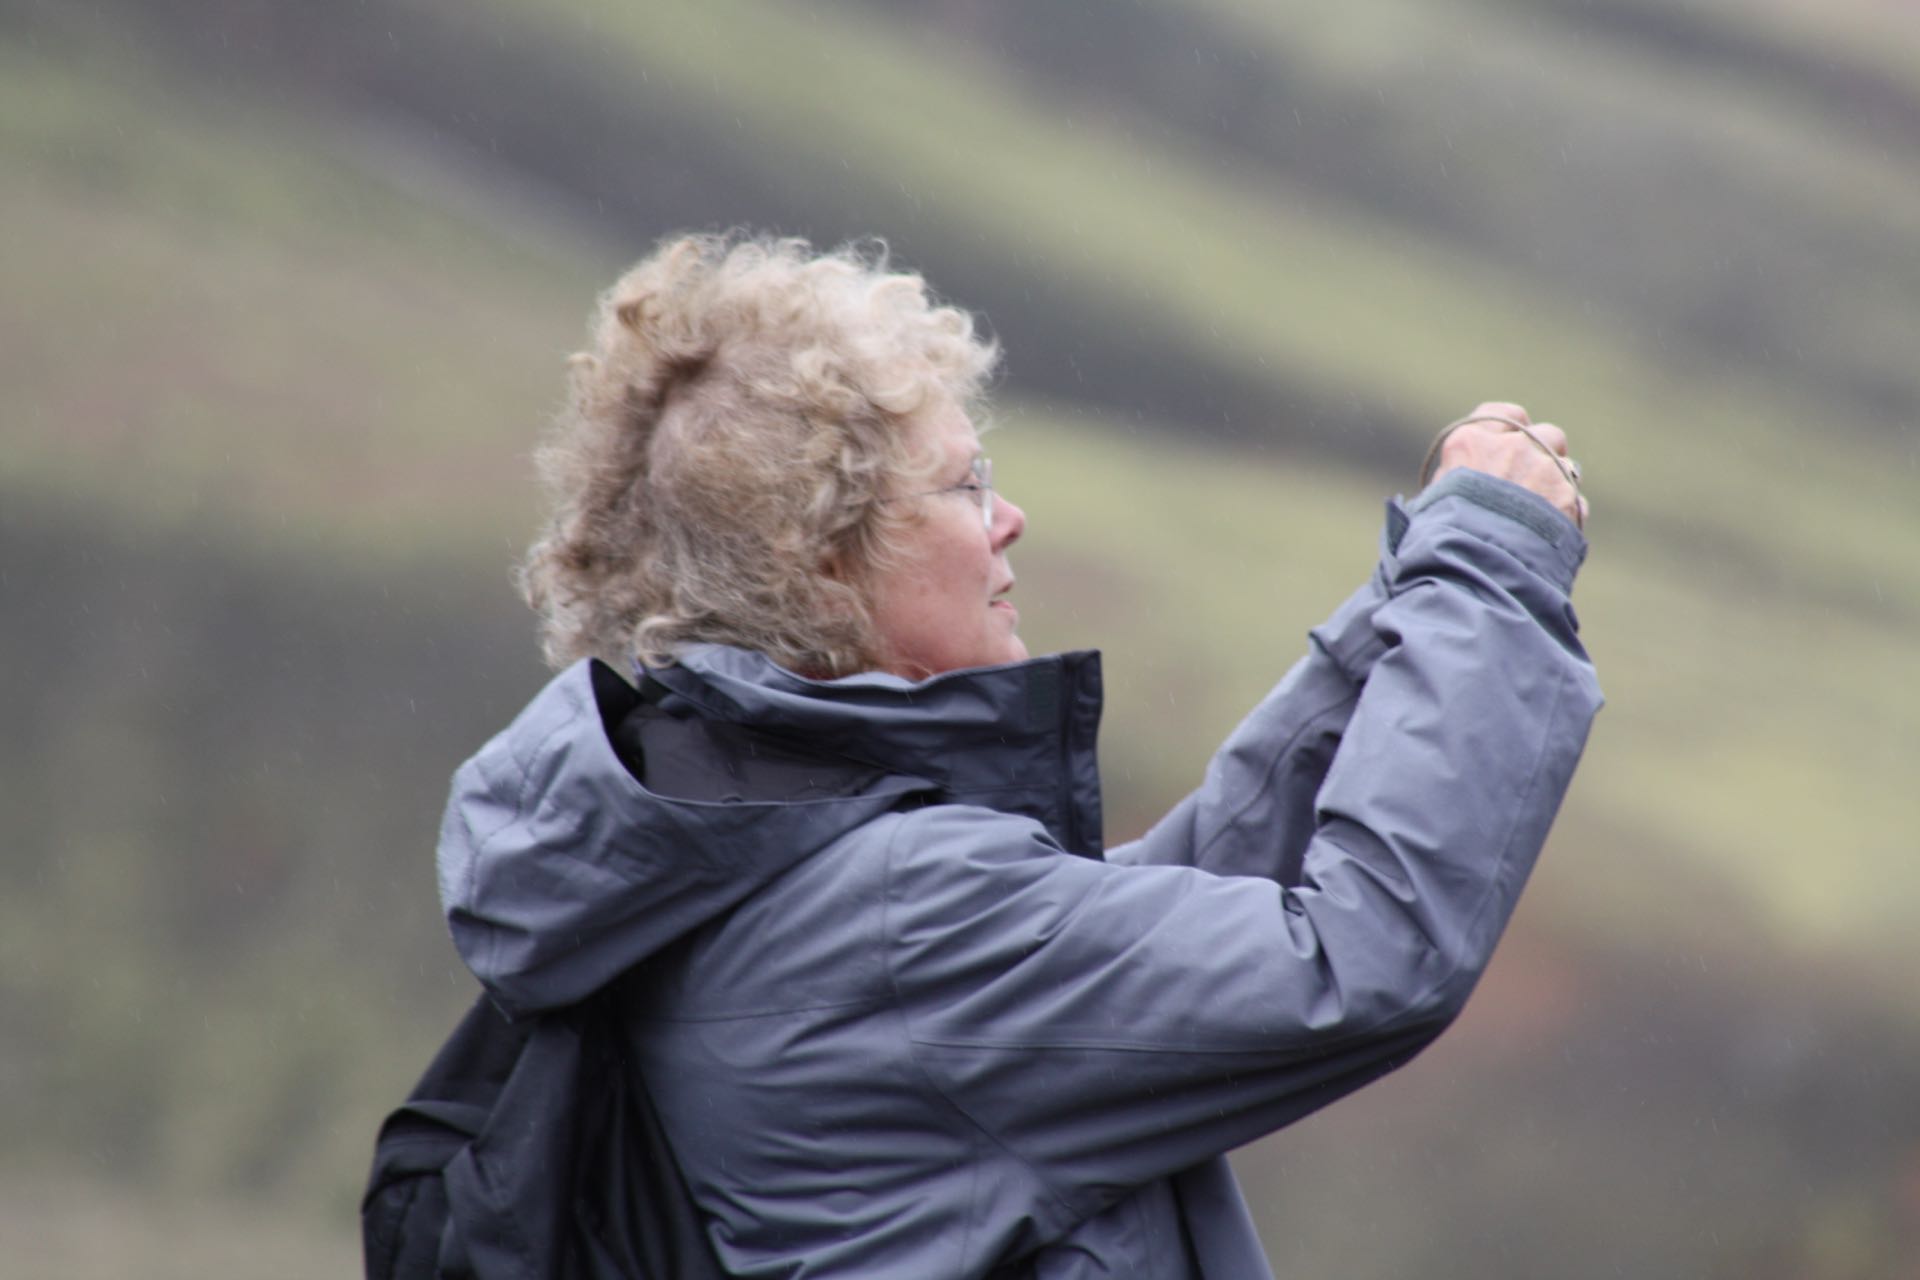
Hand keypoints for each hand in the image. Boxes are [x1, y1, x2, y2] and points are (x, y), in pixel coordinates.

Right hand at [1425, 401, 1586, 528]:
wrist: (1473, 567)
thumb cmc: (1439, 539)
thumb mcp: (1432, 502)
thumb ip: (1455, 481)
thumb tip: (1460, 486)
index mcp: (1471, 443)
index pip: (1503, 414)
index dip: (1511, 427)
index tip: (1511, 441)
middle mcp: (1512, 447)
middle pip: (1544, 433)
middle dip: (1542, 451)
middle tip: (1532, 477)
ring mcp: (1544, 470)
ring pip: (1566, 464)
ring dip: (1557, 480)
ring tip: (1541, 510)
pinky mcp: (1568, 499)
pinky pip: (1575, 500)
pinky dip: (1566, 513)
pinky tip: (1549, 534)